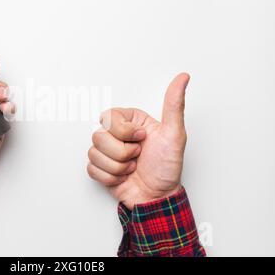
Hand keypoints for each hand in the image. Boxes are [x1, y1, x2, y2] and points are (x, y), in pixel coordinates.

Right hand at [87, 73, 189, 208]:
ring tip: (132, 168)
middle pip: (99, 136)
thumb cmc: (167, 167)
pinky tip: (122, 177)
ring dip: (117, 167)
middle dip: (122, 153)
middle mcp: (116, 134)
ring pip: (94, 153)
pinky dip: (110, 177)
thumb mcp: (174, 134)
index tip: (142, 138)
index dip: (124, 131)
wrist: (158, 197)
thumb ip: (174, 104)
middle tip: (138, 156)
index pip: (109, 116)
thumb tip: (183, 77)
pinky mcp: (100, 169)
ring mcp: (107, 152)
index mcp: (130, 121)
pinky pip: (91, 169)